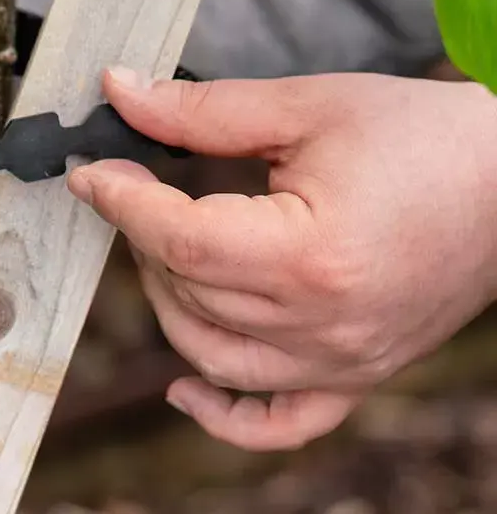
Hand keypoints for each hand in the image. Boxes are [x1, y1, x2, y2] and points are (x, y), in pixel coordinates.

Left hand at [69, 69, 496, 451]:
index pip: (179, 238)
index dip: (121, 202)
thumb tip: (120, 92)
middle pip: (188, 291)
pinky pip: (280, 421)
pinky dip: (224, 416)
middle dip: (142, 236)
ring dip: (167, 301)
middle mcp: (323, 324)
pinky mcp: (357, 376)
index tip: (91, 173)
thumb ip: (203, 109)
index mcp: (309, 254)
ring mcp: (342, 361)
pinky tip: (182, 391)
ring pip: (211, 354)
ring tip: (162, 249)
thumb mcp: (309, 107)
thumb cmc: (422, 136)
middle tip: (132, 188)